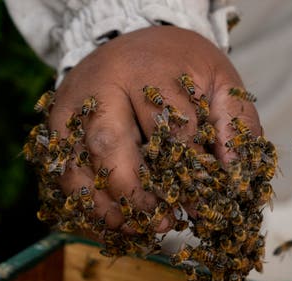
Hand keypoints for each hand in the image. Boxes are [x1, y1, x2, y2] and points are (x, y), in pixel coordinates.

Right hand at [49, 25, 260, 233]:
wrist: (138, 41)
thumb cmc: (184, 68)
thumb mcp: (221, 82)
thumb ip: (235, 124)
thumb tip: (233, 175)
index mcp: (148, 69)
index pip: (167, 127)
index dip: (187, 172)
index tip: (202, 204)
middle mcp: (101, 83)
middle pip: (107, 141)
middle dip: (133, 191)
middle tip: (161, 222)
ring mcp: (71, 104)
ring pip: (77, 162)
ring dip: (104, 205)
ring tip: (134, 228)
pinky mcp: (56, 125)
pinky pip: (62, 171)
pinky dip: (86, 202)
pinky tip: (112, 219)